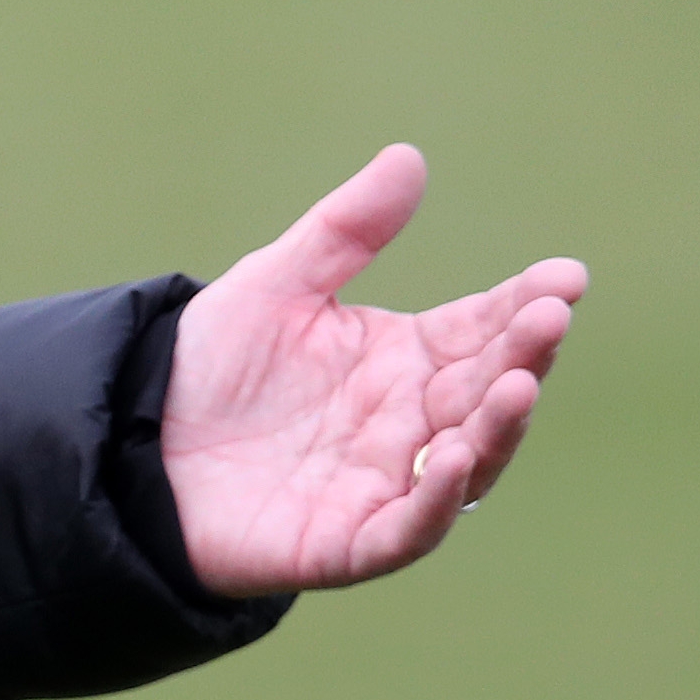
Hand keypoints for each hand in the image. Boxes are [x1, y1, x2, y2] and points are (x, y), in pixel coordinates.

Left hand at [163, 145, 585, 598]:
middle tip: (550, 317)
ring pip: (467, 459)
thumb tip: (408, 157)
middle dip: (523, 355)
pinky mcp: (350, 542)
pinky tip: (457, 456)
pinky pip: (409, 527)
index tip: (566, 276)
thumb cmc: (211, 369)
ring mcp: (386, 483)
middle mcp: (410, 421)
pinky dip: (438, 496)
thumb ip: (344, 231)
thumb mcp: (276, 285)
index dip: (526, 303)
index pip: (482, 328)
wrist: (133, 445)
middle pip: (485, 388)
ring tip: (518, 384)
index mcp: (405, 359)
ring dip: (498, 425)